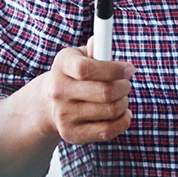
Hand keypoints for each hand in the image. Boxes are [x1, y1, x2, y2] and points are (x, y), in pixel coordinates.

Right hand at [17, 46, 133, 144]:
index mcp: (62, 65)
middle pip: (105, 92)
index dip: (114, 69)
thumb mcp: (80, 56)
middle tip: (126, 84)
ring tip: (121, 97)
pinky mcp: (72, 134)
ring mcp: (64, 115)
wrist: (48, 104)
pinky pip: (108, 131)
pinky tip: (122, 113)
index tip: (129, 70)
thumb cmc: (74, 75)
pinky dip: (123, 121)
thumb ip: (94, 49)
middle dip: (124, 87)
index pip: (86, 68)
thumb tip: (101, 41)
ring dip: (124, 102)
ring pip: (111, 110)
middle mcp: (59, 91)